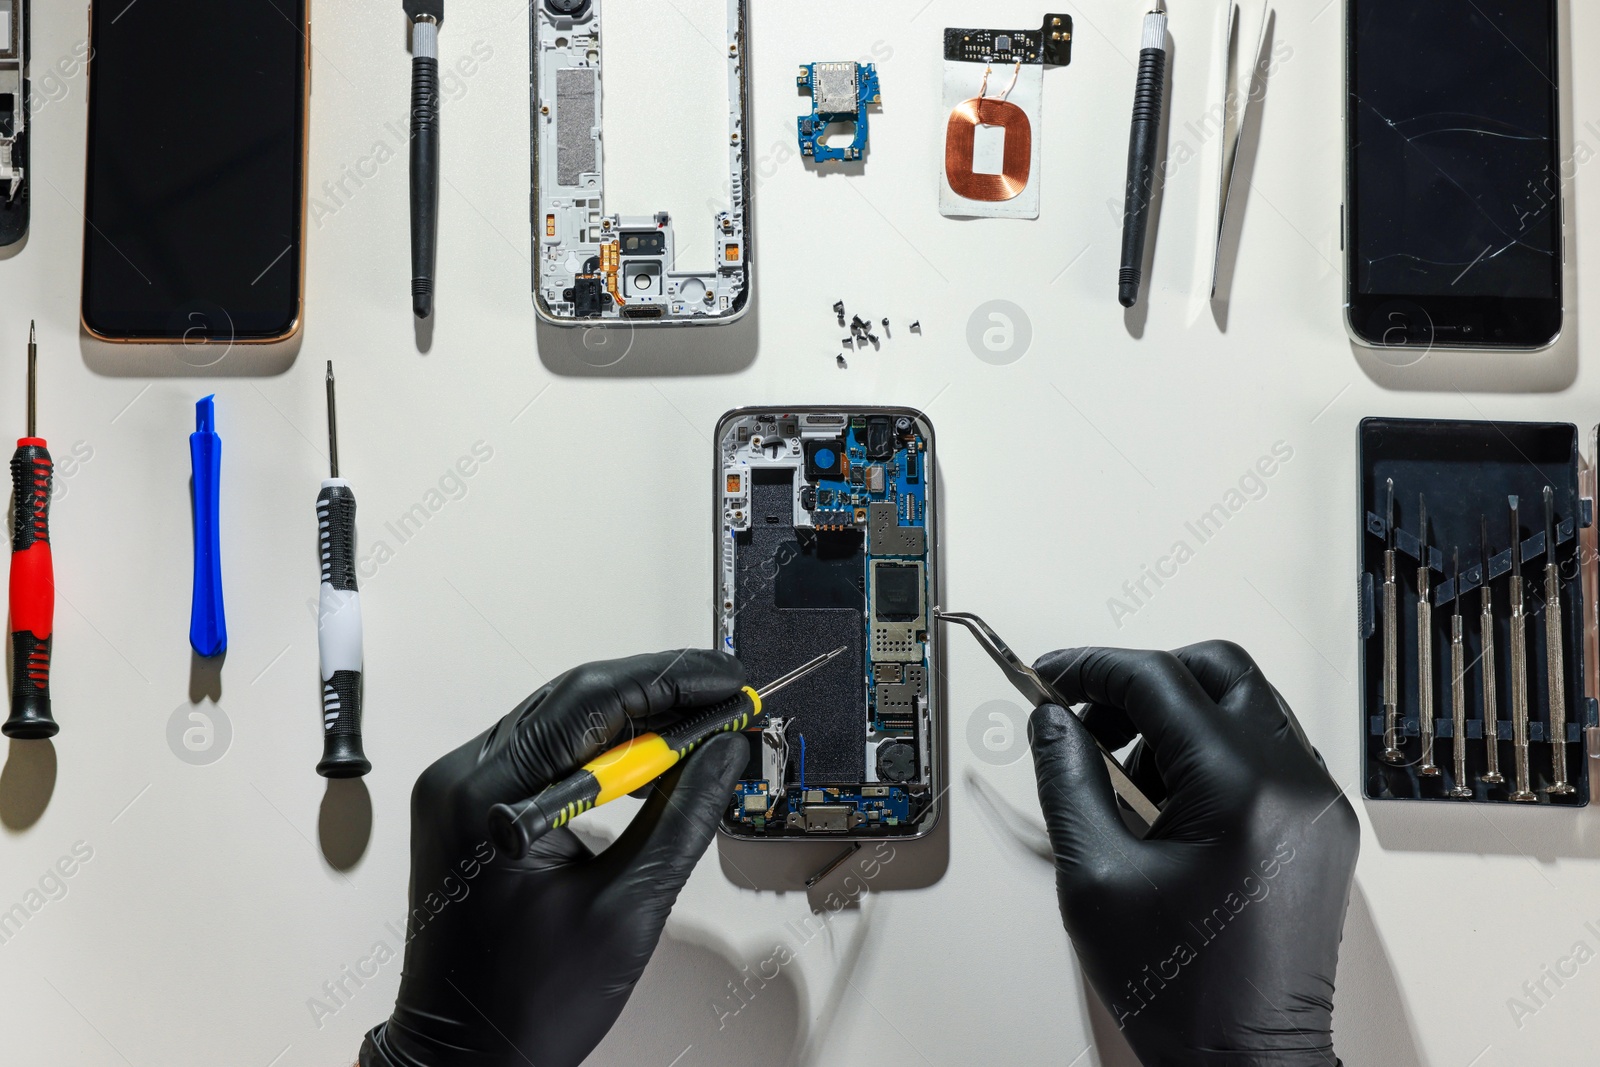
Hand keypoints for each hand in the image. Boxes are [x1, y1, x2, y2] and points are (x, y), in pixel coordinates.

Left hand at [361, 650, 748, 1066]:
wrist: (464, 1057)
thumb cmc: (527, 1003)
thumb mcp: (628, 906)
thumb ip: (682, 816)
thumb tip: (725, 753)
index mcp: (489, 795)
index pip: (592, 700)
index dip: (672, 681)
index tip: (729, 683)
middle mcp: (462, 777)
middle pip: (575, 699)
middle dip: (660, 693)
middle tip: (728, 700)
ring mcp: (461, 789)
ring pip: (562, 720)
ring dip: (635, 720)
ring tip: (705, 729)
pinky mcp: (472, 806)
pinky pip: (546, 753)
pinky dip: (602, 750)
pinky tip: (653, 762)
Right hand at [1028, 642, 1358, 1066]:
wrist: (1249, 1062)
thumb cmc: (1184, 992)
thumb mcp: (1094, 878)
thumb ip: (1067, 781)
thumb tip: (1052, 721)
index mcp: (1242, 791)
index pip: (1159, 680)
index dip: (1092, 668)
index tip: (1050, 675)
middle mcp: (1295, 784)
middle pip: (1217, 670)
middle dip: (1143, 680)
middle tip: (1089, 717)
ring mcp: (1317, 804)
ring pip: (1245, 705)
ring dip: (1178, 716)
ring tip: (1125, 778)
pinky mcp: (1321, 826)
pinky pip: (1266, 750)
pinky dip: (1212, 752)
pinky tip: (1167, 803)